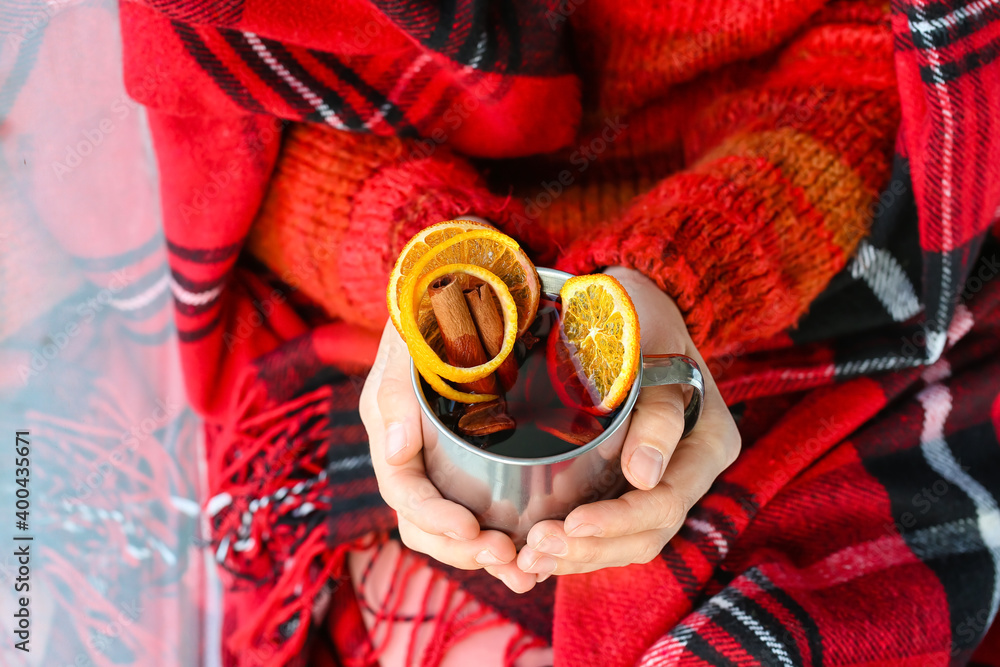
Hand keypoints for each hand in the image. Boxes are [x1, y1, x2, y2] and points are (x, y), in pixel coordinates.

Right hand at [360, 322, 539, 592]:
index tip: (473, 531)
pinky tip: (532, 556)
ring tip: (527, 572)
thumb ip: (395, 389)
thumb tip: (394, 445)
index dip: (434, 519)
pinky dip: (501, 538)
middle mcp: (411, 455)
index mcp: (391, 431)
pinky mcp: (469, 464)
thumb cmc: (435, 312)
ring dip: (484, 556)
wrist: (464, 289)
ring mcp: (439, 463)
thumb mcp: (410, 339)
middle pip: (424, 525)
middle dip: (464, 550)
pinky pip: (478, 512)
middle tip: (510, 560)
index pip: (403, 492)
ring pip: (451, 529)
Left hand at [516, 266, 740, 579]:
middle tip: (533, 549)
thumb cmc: (638, 318)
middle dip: (589, 549)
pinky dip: (573, 547)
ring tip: (527, 559)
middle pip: (647, 533)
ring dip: (577, 557)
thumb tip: (644, 476)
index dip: (618, 521)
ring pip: (626, 542)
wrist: (627, 309)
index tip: (570, 524)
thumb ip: (657, 407)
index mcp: (710, 441)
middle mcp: (690, 471)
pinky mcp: (629, 486)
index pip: (666, 501)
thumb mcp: (651, 343)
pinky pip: (607, 531)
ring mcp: (662, 483)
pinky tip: (534, 554)